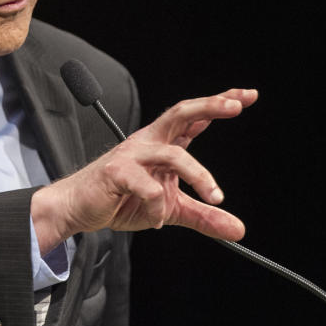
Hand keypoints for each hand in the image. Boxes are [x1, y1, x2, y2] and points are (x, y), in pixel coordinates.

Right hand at [31, 88, 257, 252]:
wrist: (78, 208)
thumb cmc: (120, 199)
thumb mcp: (170, 209)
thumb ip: (203, 215)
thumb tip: (238, 230)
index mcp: (162, 143)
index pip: (195, 118)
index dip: (219, 103)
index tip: (247, 95)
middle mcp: (149, 142)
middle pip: (181, 113)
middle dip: (210, 106)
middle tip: (236, 105)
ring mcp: (132, 155)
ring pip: (173, 154)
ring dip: (200, 175)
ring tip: (215, 197)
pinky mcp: (117, 173)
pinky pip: (149, 188)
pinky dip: (158, 208)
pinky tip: (156, 220)